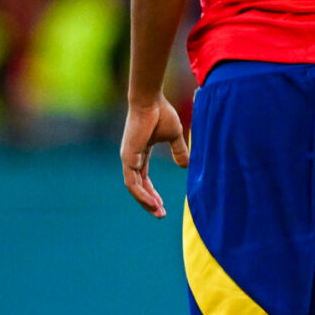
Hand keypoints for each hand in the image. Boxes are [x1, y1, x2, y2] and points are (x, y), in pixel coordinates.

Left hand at [120, 96, 189, 216]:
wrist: (151, 101)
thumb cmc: (161, 113)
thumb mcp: (174, 136)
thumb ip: (179, 151)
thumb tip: (186, 166)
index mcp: (140, 153)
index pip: (143, 178)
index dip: (152, 192)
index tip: (162, 204)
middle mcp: (131, 157)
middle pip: (138, 186)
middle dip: (149, 201)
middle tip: (160, 214)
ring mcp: (128, 158)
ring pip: (134, 188)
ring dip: (145, 202)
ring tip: (158, 212)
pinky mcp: (128, 158)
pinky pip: (133, 183)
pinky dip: (141, 194)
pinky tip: (151, 203)